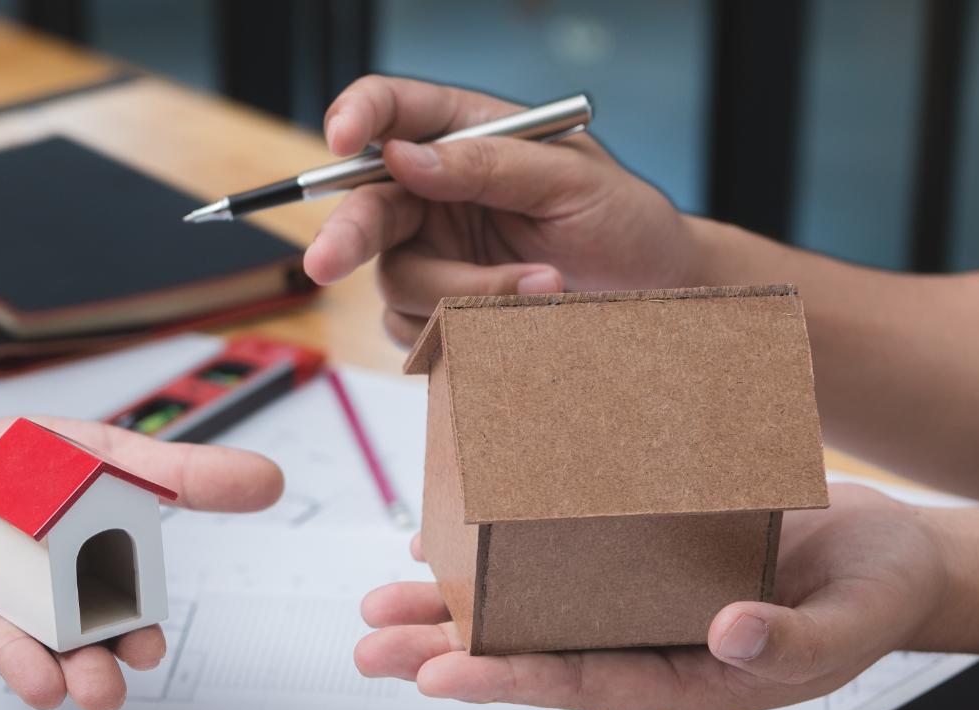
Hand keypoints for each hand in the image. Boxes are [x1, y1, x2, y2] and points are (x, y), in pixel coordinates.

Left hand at [0, 416, 282, 709]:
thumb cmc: (9, 470)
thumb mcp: (102, 456)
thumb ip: (180, 474)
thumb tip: (269, 480)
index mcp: (77, 584)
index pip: (116, 623)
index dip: (131, 640)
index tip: (144, 650)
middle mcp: (27, 609)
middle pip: (64, 653)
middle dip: (84, 677)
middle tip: (101, 694)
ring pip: (2, 647)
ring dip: (23, 669)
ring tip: (44, 688)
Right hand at [303, 76, 702, 344]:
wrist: (652, 297)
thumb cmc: (622, 222)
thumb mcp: (570, 179)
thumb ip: (489, 164)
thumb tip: (407, 156)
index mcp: (466, 134)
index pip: (391, 111)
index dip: (356, 118)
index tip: (342, 139)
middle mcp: (437, 192)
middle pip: (365, 206)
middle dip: (345, 236)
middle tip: (326, 264)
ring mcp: (434, 254)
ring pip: (396, 281)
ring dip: (461, 294)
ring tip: (541, 288)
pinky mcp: (439, 312)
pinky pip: (414, 329)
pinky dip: (460, 330)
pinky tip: (517, 320)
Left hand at [354, 486, 950, 709]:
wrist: (895, 558)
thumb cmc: (876, 595)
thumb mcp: (851, 622)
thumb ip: (794, 640)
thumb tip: (729, 634)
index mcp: (691, 678)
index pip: (586, 685)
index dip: (511, 683)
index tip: (441, 678)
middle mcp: (649, 644)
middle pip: (535, 655)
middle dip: (448, 654)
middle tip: (371, 649)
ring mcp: (638, 601)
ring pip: (530, 612)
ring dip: (452, 609)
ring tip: (378, 605)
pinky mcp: (637, 553)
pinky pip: (557, 558)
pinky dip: (498, 550)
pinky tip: (438, 541)